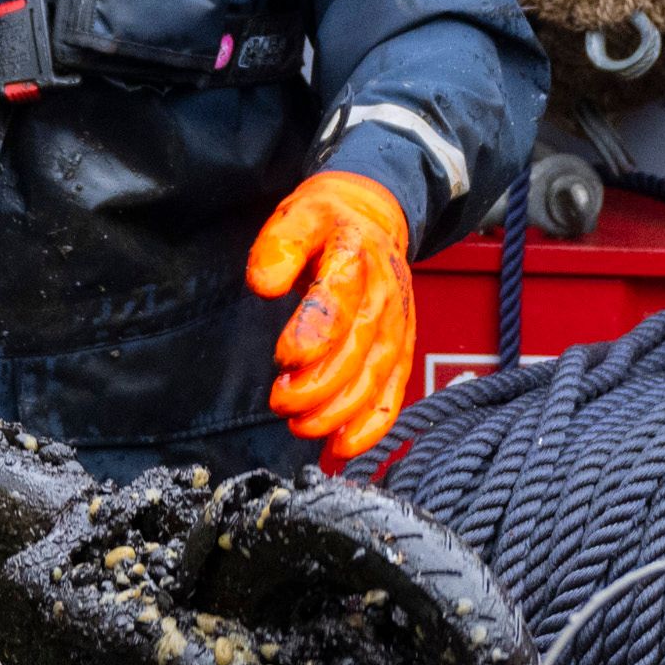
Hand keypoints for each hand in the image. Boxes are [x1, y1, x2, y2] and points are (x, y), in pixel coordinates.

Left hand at [244, 171, 416, 463]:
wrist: (373, 216)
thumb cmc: (326, 222)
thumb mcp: (297, 216)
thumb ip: (279, 246)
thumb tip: (263, 283)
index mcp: (355, 254)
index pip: (338, 297)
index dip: (315, 331)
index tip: (286, 358)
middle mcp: (384, 292)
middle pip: (359, 347)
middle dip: (321, 384)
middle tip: (281, 402)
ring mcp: (397, 323)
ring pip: (378, 376)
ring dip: (342, 411)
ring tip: (303, 429)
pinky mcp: (400, 346)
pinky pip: (394, 391)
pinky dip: (373, 425)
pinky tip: (344, 449)